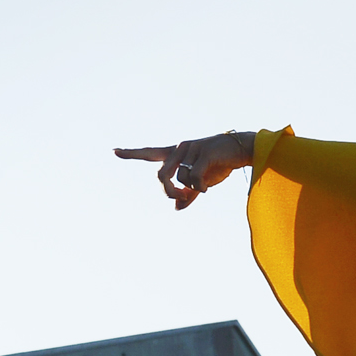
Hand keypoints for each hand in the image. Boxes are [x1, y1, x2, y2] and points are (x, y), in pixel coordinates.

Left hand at [114, 133, 255, 209]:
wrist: (241, 151)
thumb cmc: (219, 164)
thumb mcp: (202, 182)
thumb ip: (188, 194)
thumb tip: (176, 207)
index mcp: (176, 153)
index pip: (150, 153)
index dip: (132, 153)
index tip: (114, 151)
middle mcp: (180, 148)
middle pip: (161, 175)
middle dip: (168, 191)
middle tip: (180, 198)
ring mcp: (191, 149)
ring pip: (180, 178)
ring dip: (190, 189)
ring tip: (203, 187)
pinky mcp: (204, 152)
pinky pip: (194, 177)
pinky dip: (199, 188)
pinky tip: (206, 188)